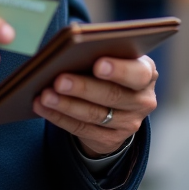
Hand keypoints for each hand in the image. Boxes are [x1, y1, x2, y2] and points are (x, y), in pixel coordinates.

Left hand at [32, 55, 157, 156]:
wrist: (118, 105)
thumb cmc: (109, 70)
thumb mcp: (114, 58)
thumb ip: (101, 52)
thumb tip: (70, 49)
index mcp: (146, 73)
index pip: (138, 73)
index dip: (119, 70)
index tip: (98, 65)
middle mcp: (143, 100)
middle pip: (112, 95)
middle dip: (83, 88)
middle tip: (59, 80)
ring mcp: (129, 124)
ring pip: (94, 115)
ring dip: (66, 105)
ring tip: (45, 95)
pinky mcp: (111, 140)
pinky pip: (81, 129)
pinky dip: (59, 117)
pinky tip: (42, 106)